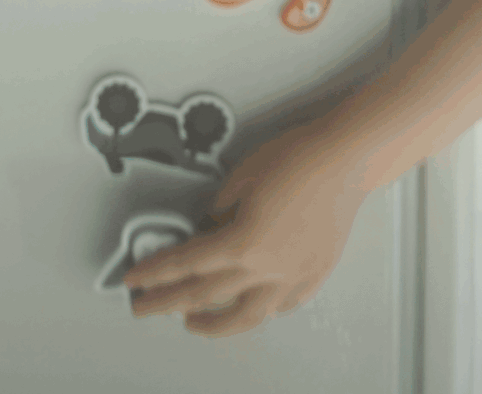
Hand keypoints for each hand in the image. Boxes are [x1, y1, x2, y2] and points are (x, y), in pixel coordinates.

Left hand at [122, 121, 366, 336]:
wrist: (346, 159)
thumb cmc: (299, 158)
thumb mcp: (242, 176)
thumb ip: (220, 208)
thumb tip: (211, 225)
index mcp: (242, 243)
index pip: (185, 265)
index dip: (154, 272)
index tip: (134, 280)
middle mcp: (266, 268)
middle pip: (205, 295)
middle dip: (167, 303)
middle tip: (144, 308)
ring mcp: (293, 276)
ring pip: (247, 316)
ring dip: (214, 324)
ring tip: (195, 323)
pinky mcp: (315, 273)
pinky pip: (284, 304)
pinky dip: (265, 310)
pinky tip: (256, 308)